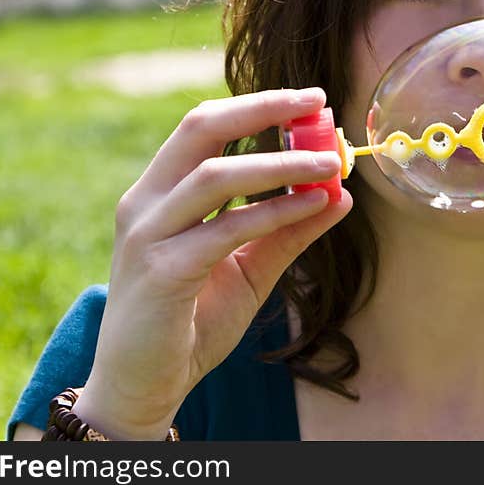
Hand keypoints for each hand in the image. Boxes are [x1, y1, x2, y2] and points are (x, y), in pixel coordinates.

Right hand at [73, 87, 351, 438]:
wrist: (143, 384)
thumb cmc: (190, 320)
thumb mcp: (249, 269)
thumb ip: (289, 230)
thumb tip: (340, 196)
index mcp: (160, 194)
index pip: (205, 127)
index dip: (256, 106)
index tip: (308, 101)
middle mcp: (146, 203)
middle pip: (201, 129)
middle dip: (262, 108)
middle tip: (315, 103)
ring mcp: (149, 235)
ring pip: (216, 175)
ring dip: (280, 164)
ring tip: (329, 165)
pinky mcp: (163, 272)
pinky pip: (226, 228)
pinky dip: (273, 212)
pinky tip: (309, 206)